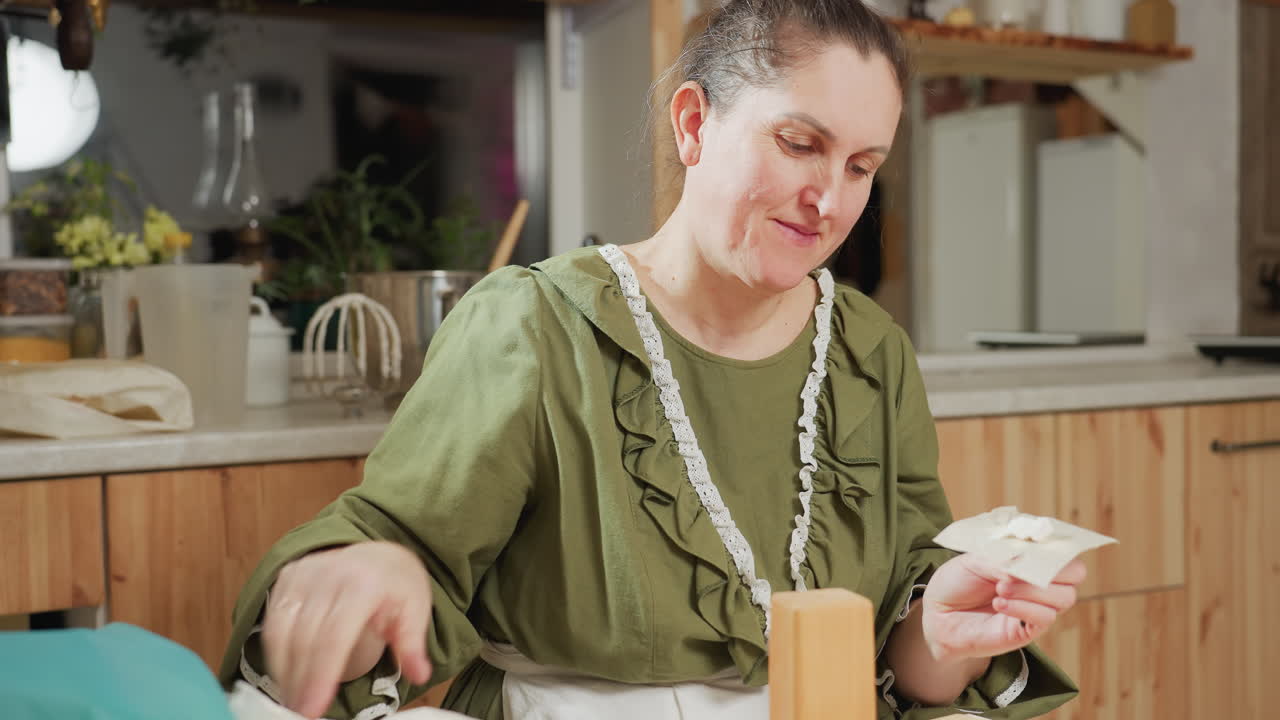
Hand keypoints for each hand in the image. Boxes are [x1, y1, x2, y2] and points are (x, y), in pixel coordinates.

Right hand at [262, 541, 433, 717]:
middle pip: (304, 638)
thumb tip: (420, 674)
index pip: (335, 636)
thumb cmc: (396, 586)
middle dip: (299, 681)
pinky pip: (273, 620)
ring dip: (283, 671)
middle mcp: (330, 574)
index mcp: (364, 583)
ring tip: (293, 700)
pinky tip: (286, 675)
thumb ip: (412, 644)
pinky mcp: (287, 576)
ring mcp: (304, 573)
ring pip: (282, 631)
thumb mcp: (415, 610)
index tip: (313, 708)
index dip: (321, 675)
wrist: (380, 553)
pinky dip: (276, 652)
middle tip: (300, 712)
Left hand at [921, 553, 1084, 662]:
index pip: (1064, 549)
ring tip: (1000, 588)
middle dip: (1053, 569)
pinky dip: (1024, 608)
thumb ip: (1005, 559)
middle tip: (1018, 571)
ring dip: (1032, 590)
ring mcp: (1037, 606)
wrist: (938, 614)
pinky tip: (999, 604)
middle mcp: (1040, 582)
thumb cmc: (958, 582)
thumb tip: (1030, 564)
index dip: (1060, 545)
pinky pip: (1045, 618)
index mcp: (1030, 558)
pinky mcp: (1029, 630)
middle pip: (1075, 574)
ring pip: (1064, 597)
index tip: (1040, 544)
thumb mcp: (976, 559)